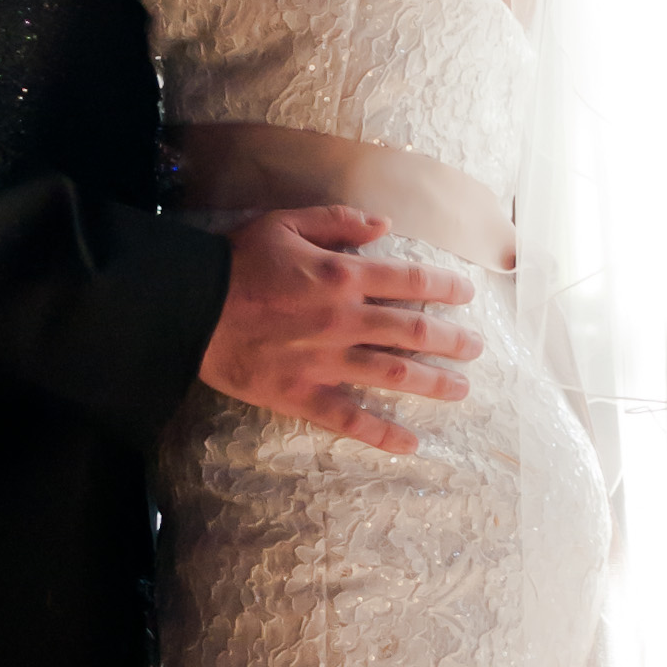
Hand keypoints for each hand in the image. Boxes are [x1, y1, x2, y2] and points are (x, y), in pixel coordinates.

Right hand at [198, 205, 479, 453]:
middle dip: (452, 340)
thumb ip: (339, 221)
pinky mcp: (302, 395)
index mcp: (342, 274)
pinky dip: (383, 434)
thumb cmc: (236, 259)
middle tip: (476, 348)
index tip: (467, 295)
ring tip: (461, 389)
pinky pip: (350, 419)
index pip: (409, 281)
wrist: (189, 306)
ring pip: (394, 375)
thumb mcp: (286, 222)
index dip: (444, 288)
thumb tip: (384, 225)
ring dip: (433, 383)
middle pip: (414, 332)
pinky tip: (411, 444)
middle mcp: (343, 320)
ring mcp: (325, 361)